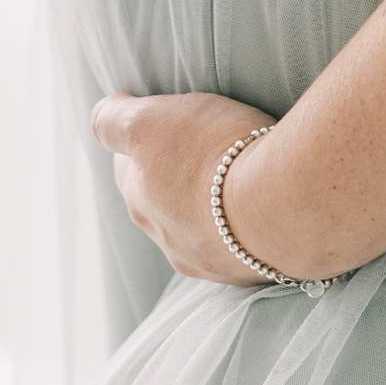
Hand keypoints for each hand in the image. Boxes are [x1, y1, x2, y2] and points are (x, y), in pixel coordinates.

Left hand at [90, 90, 285, 286]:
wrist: (284, 203)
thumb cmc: (215, 154)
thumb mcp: (148, 120)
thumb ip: (113, 119)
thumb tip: (101, 114)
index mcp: (141, 202)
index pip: (126, 169)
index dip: (141, 142)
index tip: (163, 123)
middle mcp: (169, 241)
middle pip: (162, 203)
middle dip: (175, 177)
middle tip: (204, 146)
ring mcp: (212, 261)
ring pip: (201, 230)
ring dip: (212, 207)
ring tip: (239, 179)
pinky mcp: (254, 269)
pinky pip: (242, 245)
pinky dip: (247, 227)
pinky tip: (264, 208)